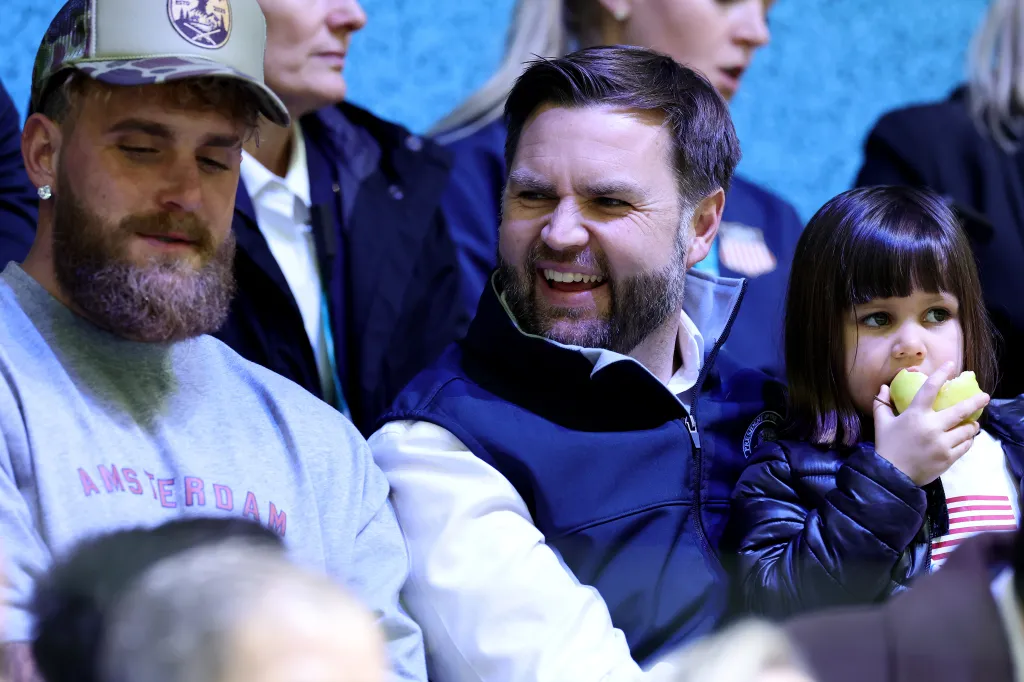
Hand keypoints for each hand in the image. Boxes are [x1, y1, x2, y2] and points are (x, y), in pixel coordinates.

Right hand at [873, 361, 990, 485]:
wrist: (892, 476)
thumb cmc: (887, 447)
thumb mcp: (881, 423)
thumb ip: (882, 404)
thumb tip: (884, 387)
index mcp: (915, 415)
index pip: (930, 389)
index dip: (941, 374)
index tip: (952, 365)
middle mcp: (932, 426)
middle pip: (960, 410)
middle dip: (976, 402)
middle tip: (985, 397)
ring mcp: (942, 443)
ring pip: (967, 430)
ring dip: (972, 426)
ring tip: (973, 424)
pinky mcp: (949, 457)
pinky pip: (965, 446)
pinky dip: (968, 441)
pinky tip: (966, 439)